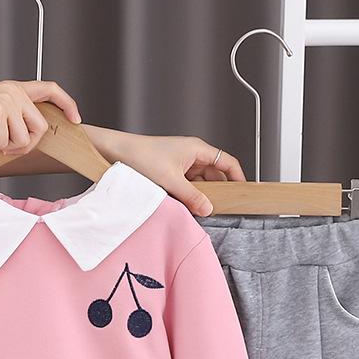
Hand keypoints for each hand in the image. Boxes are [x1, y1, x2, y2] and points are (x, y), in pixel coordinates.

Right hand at [0, 79, 81, 154]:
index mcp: (14, 88)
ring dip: (8, 146)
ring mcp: (6, 101)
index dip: (67, 104)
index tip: (75, 119)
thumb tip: (34, 137)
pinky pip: (7, 142)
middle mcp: (13, 91)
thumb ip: (16, 117)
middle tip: (6, 146)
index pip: (50, 89)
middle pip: (40, 128)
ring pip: (25, 139)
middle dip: (27, 144)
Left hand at [100, 132, 245, 216]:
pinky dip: (188, 196)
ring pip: (201, 182)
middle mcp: (192, 155)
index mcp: (197, 149)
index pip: (228, 163)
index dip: (238, 178)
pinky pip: (187, 186)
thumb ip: (192, 196)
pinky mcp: (171, 172)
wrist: (116, 152)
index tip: (242, 194)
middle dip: (217, 191)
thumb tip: (208, 208)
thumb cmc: (141, 157)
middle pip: (215, 175)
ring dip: (201, 195)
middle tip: (219, 208)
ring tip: (199, 208)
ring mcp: (181, 163)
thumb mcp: (170, 181)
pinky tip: (185, 206)